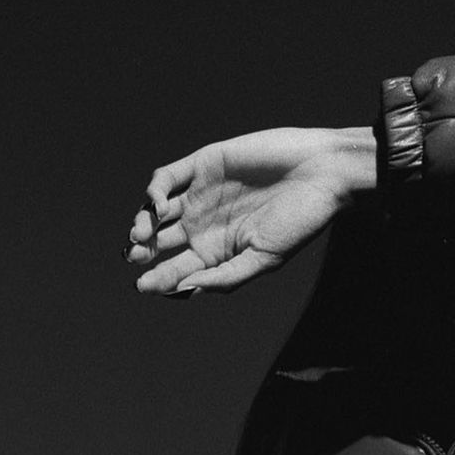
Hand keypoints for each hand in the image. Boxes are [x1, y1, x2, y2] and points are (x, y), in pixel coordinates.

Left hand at [125, 126, 375, 294]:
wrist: (319, 174)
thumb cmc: (299, 222)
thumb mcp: (264, 259)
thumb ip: (226, 276)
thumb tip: (186, 290)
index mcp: (218, 252)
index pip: (178, 270)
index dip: (157, 279)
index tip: (142, 286)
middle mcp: (205, 225)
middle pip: (161, 243)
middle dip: (143, 251)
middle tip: (135, 255)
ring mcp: (201, 194)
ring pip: (158, 211)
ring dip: (143, 223)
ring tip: (141, 234)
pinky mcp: (202, 164)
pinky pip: (167, 178)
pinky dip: (155, 191)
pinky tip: (158, 205)